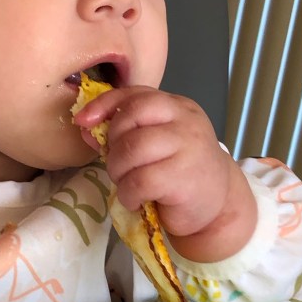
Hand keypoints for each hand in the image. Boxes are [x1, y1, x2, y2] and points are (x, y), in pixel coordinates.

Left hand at [74, 85, 257, 260]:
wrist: (217, 206)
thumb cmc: (181, 173)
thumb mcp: (156, 146)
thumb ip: (125, 133)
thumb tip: (85, 127)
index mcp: (176, 107)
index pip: (135, 95)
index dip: (104, 105)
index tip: (83, 121)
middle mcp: (185, 120)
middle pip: (130, 116)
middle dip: (113, 143)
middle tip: (118, 165)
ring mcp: (188, 147)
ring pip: (132, 148)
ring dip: (118, 171)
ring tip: (127, 184)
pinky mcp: (184, 177)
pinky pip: (140, 180)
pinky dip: (129, 193)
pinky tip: (136, 199)